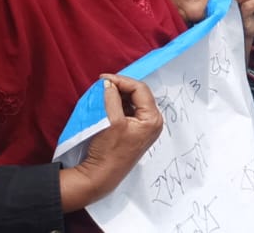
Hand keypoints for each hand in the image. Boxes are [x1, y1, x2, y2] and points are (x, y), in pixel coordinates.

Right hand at [60, 75, 162, 211]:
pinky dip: (118, 105)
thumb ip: (111, 98)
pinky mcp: (135, 132)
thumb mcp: (110, 120)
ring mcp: (144, 128)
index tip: (103, 78)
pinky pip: (128, 112)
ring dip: (118, 96)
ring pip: (133, 102)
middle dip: (120, 87)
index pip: (140, 89)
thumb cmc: (108, 151)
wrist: (100, 176)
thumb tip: (109, 83)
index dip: (121, 80)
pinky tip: (106, 103)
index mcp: (152, 119)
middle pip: (138, 95)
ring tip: (102, 93)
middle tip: (102, 84)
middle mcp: (153, 122)